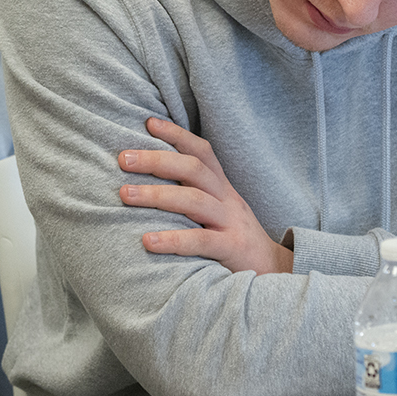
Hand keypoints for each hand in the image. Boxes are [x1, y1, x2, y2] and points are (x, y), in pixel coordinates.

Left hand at [118, 116, 291, 274]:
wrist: (274, 273)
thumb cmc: (233, 240)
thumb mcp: (218, 211)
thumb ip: (191, 194)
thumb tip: (148, 182)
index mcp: (221, 187)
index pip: (201, 151)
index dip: (176, 134)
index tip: (148, 122)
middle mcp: (226, 200)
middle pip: (193, 169)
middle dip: (156, 160)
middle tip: (122, 159)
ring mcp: (231, 223)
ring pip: (194, 200)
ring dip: (156, 195)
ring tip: (125, 194)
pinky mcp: (232, 249)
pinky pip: (201, 241)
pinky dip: (173, 240)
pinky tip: (148, 241)